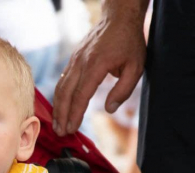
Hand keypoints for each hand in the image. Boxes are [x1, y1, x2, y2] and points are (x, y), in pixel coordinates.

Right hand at [53, 2, 146, 136]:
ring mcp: (75, 60)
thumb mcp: (136, 67)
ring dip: (58, 107)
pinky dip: (59, 96)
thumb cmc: (129, 42)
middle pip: (65, 93)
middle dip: (61, 115)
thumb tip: (110, 109)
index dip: (75, 114)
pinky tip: (60, 107)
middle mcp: (81, 63)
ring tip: (57, 124)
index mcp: (96, 65)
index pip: (81, 95)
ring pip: (61, 87)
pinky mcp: (73, 59)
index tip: (71, 129)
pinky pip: (62, 80)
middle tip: (60, 132)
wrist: (118, 18)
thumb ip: (123, 90)